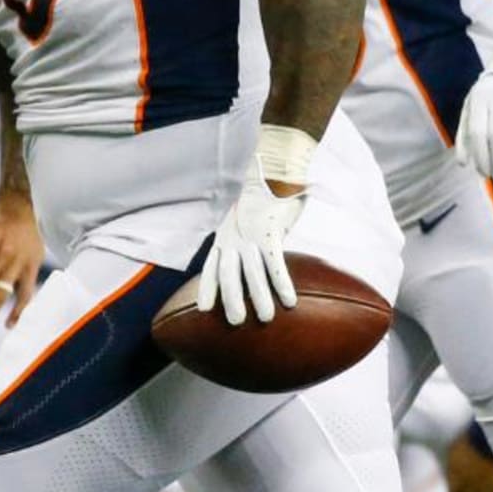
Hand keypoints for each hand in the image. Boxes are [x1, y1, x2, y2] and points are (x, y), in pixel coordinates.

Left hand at [197, 158, 302, 325]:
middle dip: (230, 298)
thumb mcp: (247, 219)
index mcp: (225, 235)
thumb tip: (255, 259)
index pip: (211, 265)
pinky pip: (275, 262)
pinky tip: (289, 301)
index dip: (207, 287)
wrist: (273, 169)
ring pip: (252, 272)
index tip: (203, 309)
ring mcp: (251, 235)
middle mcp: (234, 237)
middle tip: (236, 322)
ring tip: (266, 318)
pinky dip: (281, 282)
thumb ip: (247, 238)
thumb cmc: (264, 197)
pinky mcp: (270, 232)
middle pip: (228, 273)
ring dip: (259, 297)